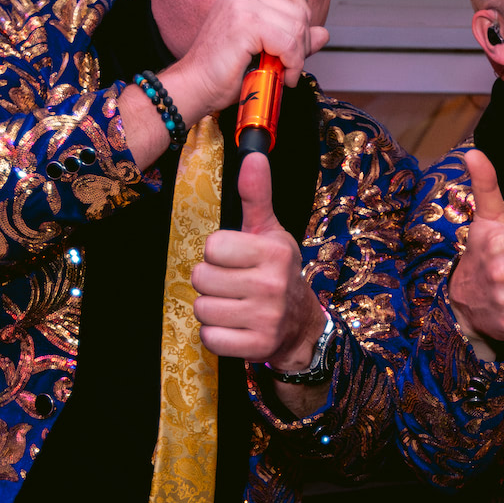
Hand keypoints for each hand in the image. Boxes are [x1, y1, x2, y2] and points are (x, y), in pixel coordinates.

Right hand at [160, 0, 330, 122]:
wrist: (194, 87)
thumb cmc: (223, 73)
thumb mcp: (265, 52)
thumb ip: (294, 39)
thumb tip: (323, 33)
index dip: (300, 22)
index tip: (292, 50)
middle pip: (298, 7)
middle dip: (302, 41)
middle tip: (289, 66)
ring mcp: (242, 4)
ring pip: (296, 25)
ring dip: (297, 55)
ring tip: (283, 73)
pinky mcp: (244, 24)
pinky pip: (287, 42)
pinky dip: (292, 62)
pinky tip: (282, 76)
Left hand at [192, 153, 322, 366]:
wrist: (301, 325)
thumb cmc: (277, 271)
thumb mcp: (269, 232)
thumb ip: (256, 195)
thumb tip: (253, 155)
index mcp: (273, 252)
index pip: (212, 247)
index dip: (217, 254)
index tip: (234, 260)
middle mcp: (272, 285)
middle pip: (201, 278)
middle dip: (210, 282)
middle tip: (231, 285)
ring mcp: (266, 318)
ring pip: (202, 309)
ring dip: (211, 308)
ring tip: (232, 305)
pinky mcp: (257, 346)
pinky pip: (210, 337)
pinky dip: (216, 334)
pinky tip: (233, 326)